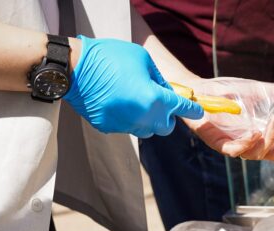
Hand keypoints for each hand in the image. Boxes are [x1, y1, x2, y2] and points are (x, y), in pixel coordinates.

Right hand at [64, 36, 202, 137]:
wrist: (75, 70)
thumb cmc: (110, 58)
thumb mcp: (142, 59)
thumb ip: (159, 79)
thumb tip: (166, 92)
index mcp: (155, 100)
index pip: (183, 109)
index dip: (193, 110)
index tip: (198, 111)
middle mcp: (144, 118)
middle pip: (166, 127)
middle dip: (167, 117)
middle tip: (160, 102)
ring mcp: (126, 126)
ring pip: (147, 130)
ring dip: (148, 119)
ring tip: (136, 101)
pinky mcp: (111, 129)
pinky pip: (127, 126)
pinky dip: (128, 118)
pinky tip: (118, 102)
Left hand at [182, 78, 273, 160]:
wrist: (199, 89)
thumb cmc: (226, 92)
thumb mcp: (256, 91)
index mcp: (259, 135)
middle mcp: (248, 144)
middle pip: (272, 155)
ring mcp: (234, 145)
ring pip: (257, 154)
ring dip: (270, 138)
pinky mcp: (218, 144)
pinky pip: (235, 151)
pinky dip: (247, 144)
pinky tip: (255, 133)